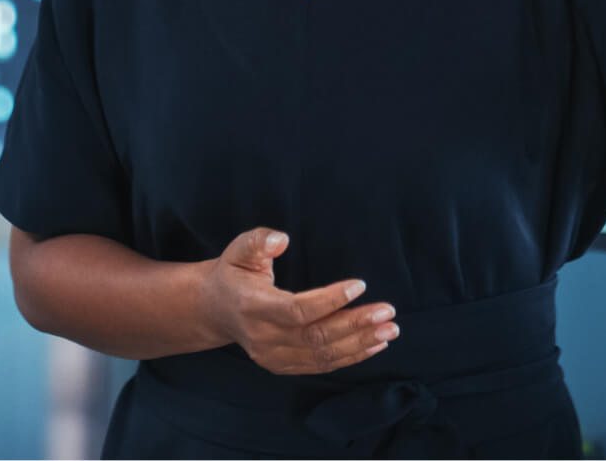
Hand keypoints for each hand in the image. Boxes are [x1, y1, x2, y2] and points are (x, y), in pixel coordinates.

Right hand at [198, 227, 395, 374]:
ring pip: (322, 357)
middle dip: (356, 325)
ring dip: (360, 344)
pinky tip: (374, 345)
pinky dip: (350, 357)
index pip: (297, 310)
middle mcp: (263, 337)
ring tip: (390, 330)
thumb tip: (281, 239)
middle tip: (387, 312)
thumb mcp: (240, 249)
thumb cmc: (234, 272)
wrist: (215, 309)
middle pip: (316, 337)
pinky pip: (320, 366)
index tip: (360, 285)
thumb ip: (259, 241)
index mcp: (253, 307)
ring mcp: (272, 357)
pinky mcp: (282, 366)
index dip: (330, 301)